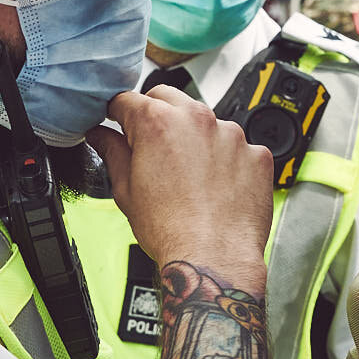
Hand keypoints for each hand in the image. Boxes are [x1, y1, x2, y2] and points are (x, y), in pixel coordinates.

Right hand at [88, 86, 272, 282]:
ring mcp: (232, 135)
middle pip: (168, 99)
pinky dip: (226, 160)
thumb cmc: (171, 231)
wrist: (214, 259)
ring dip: (194, 138)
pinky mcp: (256, 154)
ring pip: (205, 122)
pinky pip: (237, 147)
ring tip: (188, 177)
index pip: (128, 100)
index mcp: (158, 123)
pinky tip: (216, 187)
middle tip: (150, 146)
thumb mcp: (126, 190)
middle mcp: (197, 120)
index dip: (118, 113)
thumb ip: (113, 153)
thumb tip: (102, 137)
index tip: (118, 123)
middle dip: (155, 115)